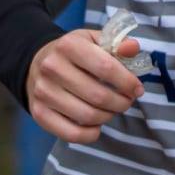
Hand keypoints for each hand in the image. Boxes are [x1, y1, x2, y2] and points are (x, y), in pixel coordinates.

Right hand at [26, 29, 144, 142]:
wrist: (37, 62)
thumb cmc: (74, 53)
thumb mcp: (94, 40)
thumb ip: (117, 43)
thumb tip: (133, 49)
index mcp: (69, 45)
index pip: (106, 67)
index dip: (127, 82)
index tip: (137, 89)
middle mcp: (52, 67)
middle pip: (98, 95)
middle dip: (121, 103)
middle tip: (127, 102)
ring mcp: (43, 92)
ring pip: (86, 115)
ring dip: (107, 117)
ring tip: (113, 110)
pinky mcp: (39, 112)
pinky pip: (71, 133)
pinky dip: (90, 134)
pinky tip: (97, 126)